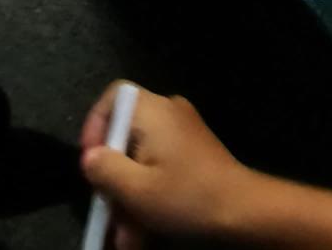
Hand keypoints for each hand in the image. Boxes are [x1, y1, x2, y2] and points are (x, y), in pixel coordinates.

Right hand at [81, 87, 254, 247]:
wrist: (242, 208)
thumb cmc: (186, 195)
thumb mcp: (135, 189)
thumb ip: (104, 169)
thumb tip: (90, 156)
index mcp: (154, 111)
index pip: (115, 96)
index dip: (95, 125)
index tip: (91, 162)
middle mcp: (169, 113)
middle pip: (125, 135)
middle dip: (113, 178)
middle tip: (107, 210)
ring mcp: (183, 132)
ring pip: (141, 159)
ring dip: (130, 196)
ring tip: (126, 235)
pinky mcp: (192, 152)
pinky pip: (159, 166)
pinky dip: (149, 193)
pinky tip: (144, 228)